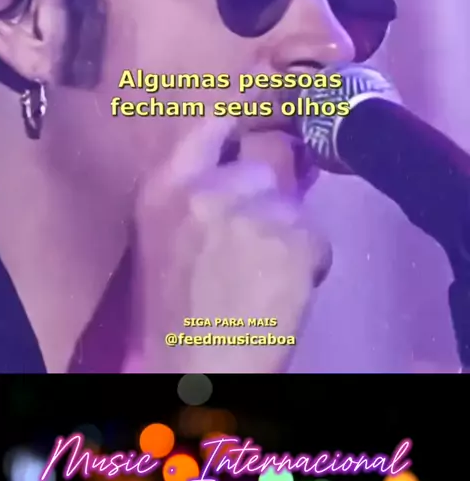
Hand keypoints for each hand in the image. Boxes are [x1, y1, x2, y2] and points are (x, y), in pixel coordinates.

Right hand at [126, 110, 330, 372]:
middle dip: (268, 201)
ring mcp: (251, 210)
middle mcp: (207, 189)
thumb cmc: (172, 311)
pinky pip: (316, 238)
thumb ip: (197, 196)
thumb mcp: (165, 237)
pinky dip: (309, 263)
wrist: (193, 369)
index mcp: (164, 188)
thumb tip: (247, 168)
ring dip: (290, 236)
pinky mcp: (292, 238)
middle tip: (256, 243)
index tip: (259, 111)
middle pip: (263, 170)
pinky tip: (283, 292)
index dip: (241, 120)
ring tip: (267, 276)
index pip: (210, 126)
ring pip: (294, 206)